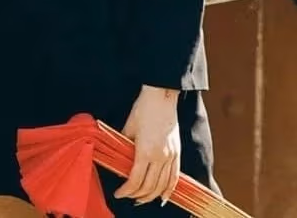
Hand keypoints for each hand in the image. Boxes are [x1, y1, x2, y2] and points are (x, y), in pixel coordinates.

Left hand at [114, 86, 180, 205]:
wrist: (161, 96)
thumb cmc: (143, 109)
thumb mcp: (128, 127)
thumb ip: (124, 146)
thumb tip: (118, 160)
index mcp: (145, 151)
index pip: (135, 180)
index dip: (126, 190)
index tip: (119, 193)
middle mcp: (160, 157)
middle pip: (149, 186)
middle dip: (137, 196)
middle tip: (128, 197)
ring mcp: (171, 156)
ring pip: (162, 186)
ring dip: (152, 196)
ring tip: (142, 199)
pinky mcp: (177, 153)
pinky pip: (174, 178)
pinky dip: (169, 190)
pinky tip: (163, 196)